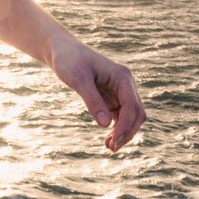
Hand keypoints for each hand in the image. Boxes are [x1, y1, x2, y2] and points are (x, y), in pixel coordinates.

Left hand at [49, 35, 146, 152]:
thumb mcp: (78, 80)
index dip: (125, 126)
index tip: (114, 141)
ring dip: (123, 133)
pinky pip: (120, 116)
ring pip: (130, 117)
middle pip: (136, 114)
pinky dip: (116, 128)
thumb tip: (105, 125)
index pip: (132, 106)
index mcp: (122, 77)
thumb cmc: (69, 60)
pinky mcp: (111, 97)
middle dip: (127, 132)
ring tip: (109, 147)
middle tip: (111, 148)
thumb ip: (92, 101)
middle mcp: (125, 84)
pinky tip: (107, 139)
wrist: (61, 50)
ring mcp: (120, 92)